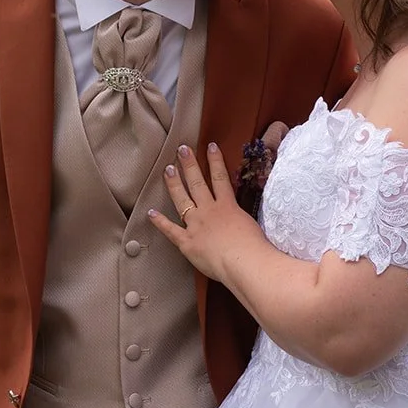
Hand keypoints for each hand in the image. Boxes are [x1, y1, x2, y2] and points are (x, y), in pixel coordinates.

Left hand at [150, 142, 264, 282]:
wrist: (244, 262)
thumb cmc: (255, 247)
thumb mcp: (253, 225)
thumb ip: (244, 218)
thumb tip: (243, 219)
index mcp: (228, 207)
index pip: (220, 178)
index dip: (215, 160)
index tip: (210, 146)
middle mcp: (209, 211)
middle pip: (197, 183)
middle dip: (189, 165)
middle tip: (181, 150)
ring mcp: (196, 225)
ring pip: (182, 200)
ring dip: (174, 184)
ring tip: (168, 169)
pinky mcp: (187, 242)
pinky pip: (171, 230)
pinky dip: (160, 222)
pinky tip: (151, 212)